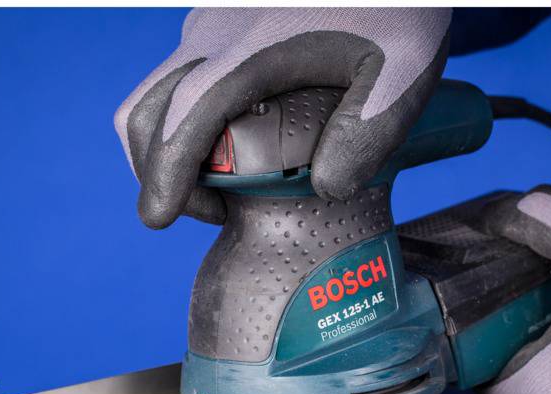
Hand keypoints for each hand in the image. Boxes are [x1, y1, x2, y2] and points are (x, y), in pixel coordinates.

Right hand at [114, 8, 451, 227]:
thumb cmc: (398, 8)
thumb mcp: (403, 68)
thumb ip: (369, 130)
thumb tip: (327, 185)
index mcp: (256, 48)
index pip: (187, 110)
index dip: (166, 168)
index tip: (160, 215)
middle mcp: (217, 33)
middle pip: (147, 110)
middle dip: (158, 172)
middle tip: (217, 212)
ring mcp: (210, 26)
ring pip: (156, 97)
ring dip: (169, 151)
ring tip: (228, 188)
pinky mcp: (215, 27)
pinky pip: (179, 83)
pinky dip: (183, 125)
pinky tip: (236, 145)